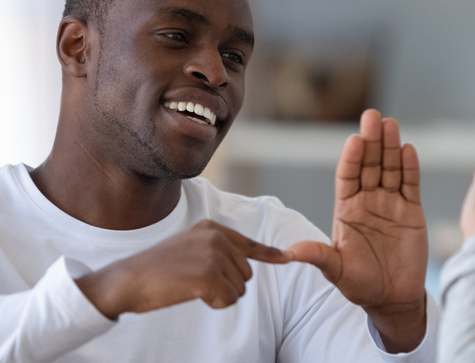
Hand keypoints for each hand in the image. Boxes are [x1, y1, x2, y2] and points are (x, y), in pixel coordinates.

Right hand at [76, 220, 292, 318]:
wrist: (128, 280)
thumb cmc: (156, 269)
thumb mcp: (189, 248)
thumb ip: (217, 250)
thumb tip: (246, 263)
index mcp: (212, 228)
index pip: (248, 244)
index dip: (269, 254)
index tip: (287, 258)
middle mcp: (216, 237)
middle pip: (245, 273)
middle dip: (227, 285)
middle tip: (196, 283)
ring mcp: (214, 255)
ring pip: (239, 289)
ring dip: (220, 296)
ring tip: (191, 287)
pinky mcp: (209, 275)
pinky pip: (228, 299)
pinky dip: (214, 304)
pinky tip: (193, 295)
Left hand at [287, 109, 426, 352]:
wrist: (393, 299)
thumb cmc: (360, 285)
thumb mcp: (336, 271)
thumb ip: (318, 256)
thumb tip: (289, 252)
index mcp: (346, 210)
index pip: (347, 177)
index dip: (351, 159)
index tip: (354, 140)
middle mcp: (367, 201)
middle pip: (369, 165)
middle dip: (371, 142)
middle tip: (373, 116)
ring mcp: (390, 204)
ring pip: (390, 169)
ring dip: (390, 147)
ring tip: (390, 125)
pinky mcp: (412, 211)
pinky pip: (411, 184)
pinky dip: (410, 167)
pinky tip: (407, 150)